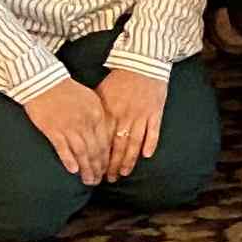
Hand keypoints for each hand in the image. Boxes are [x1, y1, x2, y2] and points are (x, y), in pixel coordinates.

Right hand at [21, 78, 113, 183]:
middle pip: (96, 150)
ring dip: (86, 168)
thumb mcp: (90, 99)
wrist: (44, 82)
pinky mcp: (53, 130)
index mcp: (97, 114)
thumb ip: (98, 117)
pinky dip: (69, 160)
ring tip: (89, 180)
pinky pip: (63, 149)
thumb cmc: (67, 90)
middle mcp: (86, 122)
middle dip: (99, 167)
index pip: (106, 141)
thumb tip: (104, 136)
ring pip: (82, 153)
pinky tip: (73, 170)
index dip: (107, 157)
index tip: (107, 168)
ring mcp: (69, 127)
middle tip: (99, 180)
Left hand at [93, 61, 168, 180]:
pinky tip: (146, 156)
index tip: (95, 169)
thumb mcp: (101, 93)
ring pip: (134, 142)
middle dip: (112, 164)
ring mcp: (141, 115)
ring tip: (124, 173)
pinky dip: (150, 143)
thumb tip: (86, 130)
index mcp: (109, 112)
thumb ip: (96, 113)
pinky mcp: (155, 111)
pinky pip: (153, 131)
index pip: (103, 140)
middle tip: (108, 179)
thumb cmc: (120, 78)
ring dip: (129, 159)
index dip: (99, 156)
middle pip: (117, 146)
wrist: (143, 62)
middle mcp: (124, 116)